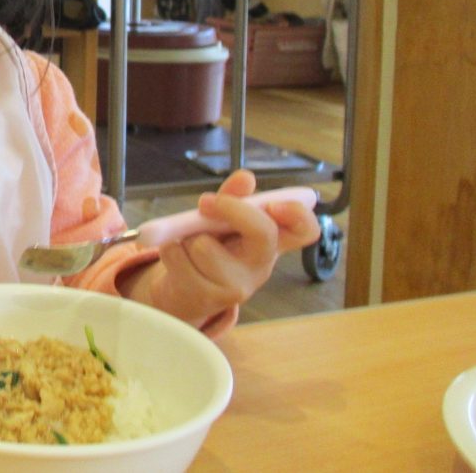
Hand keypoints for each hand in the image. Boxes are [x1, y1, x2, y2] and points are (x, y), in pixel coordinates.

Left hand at [126, 170, 320, 325]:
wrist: (184, 289)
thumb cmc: (211, 247)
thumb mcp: (222, 219)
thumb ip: (233, 197)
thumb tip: (245, 178)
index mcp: (271, 241)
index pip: (305, 230)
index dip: (298, 214)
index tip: (274, 203)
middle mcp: (261, 265)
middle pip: (263, 233)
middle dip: (232, 209)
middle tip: (205, 201)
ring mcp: (237, 287)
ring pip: (205, 246)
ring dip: (188, 236)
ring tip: (189, 243)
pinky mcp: (207, 297)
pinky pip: (179, 256)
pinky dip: (170, 249)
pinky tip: (179, 258)